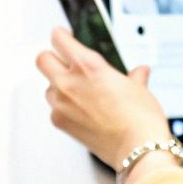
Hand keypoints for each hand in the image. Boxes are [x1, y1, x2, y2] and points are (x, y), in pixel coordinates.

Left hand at [35, 28, 171, 165]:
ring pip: (47, 86)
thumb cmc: (140, 118)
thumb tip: (140, 72)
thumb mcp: (139, 88)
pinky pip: (54, 109)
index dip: (60, 35)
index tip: (63, 36)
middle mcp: (69, 82)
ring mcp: (61, 103)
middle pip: (42, 59)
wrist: (138, 148)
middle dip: (52, 57)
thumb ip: (134, 77)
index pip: (58, 39)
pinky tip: (80, 112)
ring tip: (78, 92)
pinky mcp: (60, 122)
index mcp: (87, 65)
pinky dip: (63, 108)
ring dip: (58, 85)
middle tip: (62, 61)